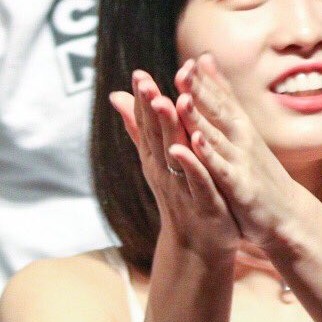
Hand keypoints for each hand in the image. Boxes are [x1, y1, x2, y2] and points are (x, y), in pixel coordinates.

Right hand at [109, 71, 239, 257]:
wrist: (198, 247)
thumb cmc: (181, 199)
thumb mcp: (158, 162)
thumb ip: (141, 130)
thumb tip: (117, 98)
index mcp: (158, 159)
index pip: (147, 125)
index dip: (142, 100)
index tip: (138, 74)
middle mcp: (165, 171)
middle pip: (156, 136)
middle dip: (150, 108)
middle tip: (144, 81)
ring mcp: (183, 187)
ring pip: (174, 154)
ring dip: (169, 129)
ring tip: (165, 103)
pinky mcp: (204, 203)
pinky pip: (197, 181)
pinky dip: (192, 164)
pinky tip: (188, 148)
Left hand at [175, 54, 301, 248]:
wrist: (286, 213)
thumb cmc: (259, 171)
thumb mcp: (241, 128)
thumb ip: (222, 94)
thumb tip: (205, 58)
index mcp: (238, 126)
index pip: (219, 97)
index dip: (203, 80)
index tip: (187, 62)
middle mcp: (241, 139)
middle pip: (217, 111)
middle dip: (200, 91)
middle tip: (183, 71)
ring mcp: (241, 161)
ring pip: (216, 137)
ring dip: (199, 119)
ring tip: (181, 101)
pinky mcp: (241, 185)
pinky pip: (221, 169)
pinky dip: (208, 155)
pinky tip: (195, 143)